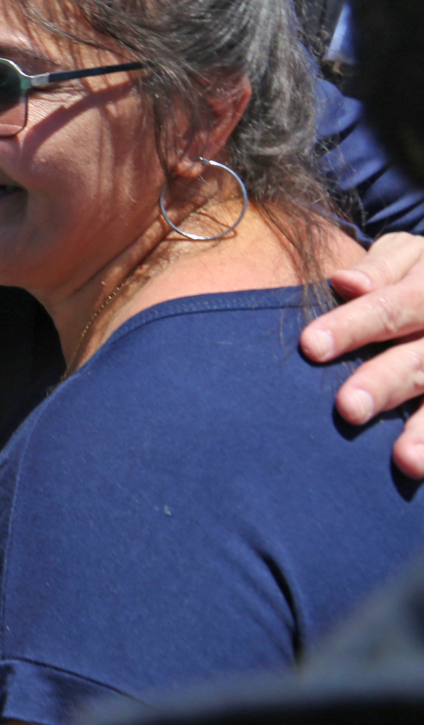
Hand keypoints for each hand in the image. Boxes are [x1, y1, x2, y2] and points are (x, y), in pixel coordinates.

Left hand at [300, 232, 423, 477]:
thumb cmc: (423, 273)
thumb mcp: (411, 256)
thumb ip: (382, 268)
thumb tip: (344, 283)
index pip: (394, 307)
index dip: (355, 325)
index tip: (312, 346)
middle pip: (422, 360)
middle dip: (387, 382)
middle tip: (349, 408)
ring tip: (405, 460)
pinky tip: (420, 468)